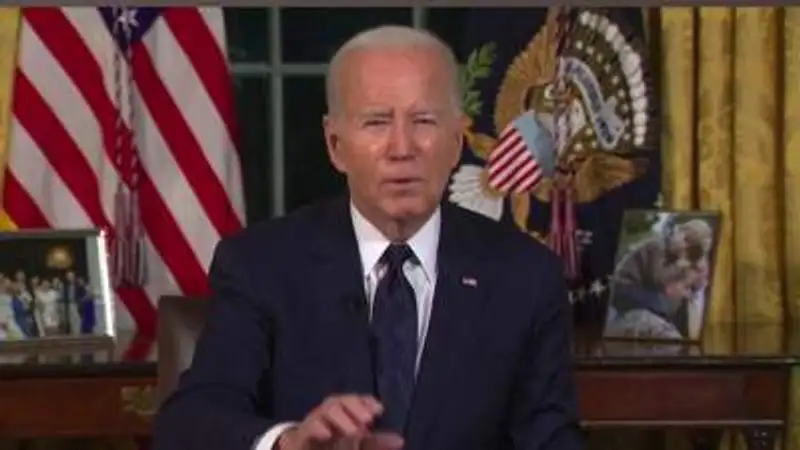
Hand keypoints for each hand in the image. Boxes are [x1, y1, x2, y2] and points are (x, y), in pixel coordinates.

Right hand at [276, 394, 402, 449]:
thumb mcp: (359, 444)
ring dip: (341, 418)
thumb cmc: (334, 444)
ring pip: (326, 411)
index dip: (366, 402)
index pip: (356, 401)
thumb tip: (400, 440)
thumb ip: (377, 442)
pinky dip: (317, 428)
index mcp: (344, 413)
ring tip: (354, 431)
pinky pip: (308, 428)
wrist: (303, 449)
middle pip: (340, 401)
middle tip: (368, 420)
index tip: (378, 410)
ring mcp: (314, 423)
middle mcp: (329, 414)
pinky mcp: (301, 436)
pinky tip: (327, 433)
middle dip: (354, 407)